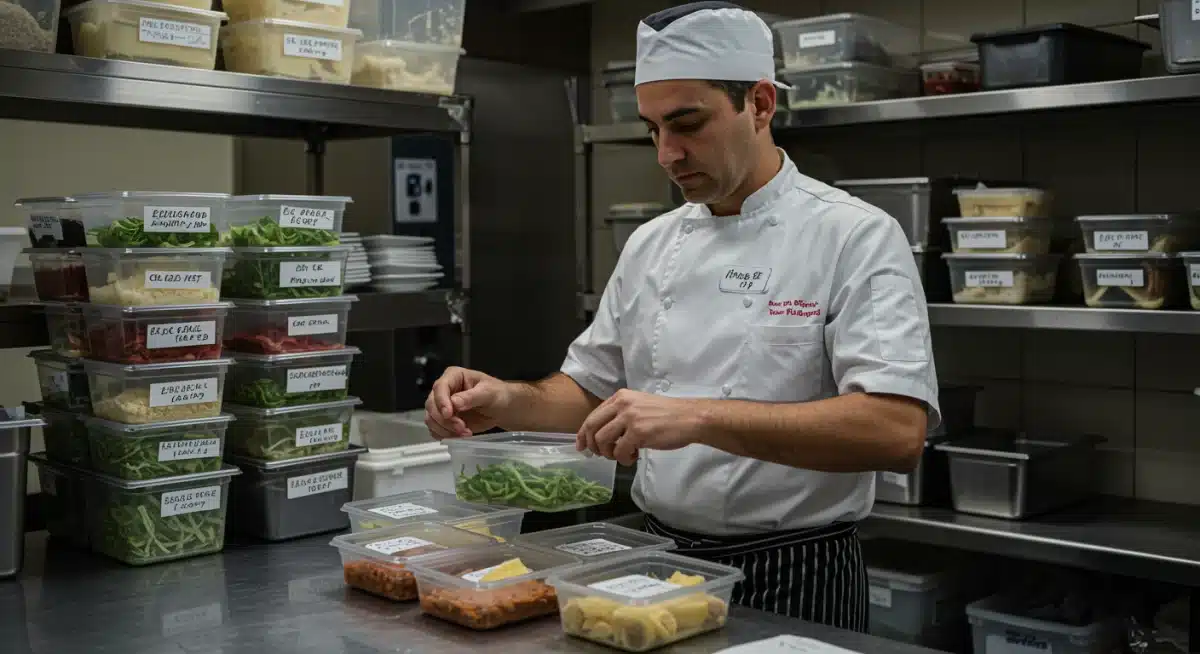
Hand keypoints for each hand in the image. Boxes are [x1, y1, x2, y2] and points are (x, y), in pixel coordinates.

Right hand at [425, 367, 512, 438]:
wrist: (502, 408)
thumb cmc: (497, 394)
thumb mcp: (488, 393)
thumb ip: (472, 397)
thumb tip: (455, 403)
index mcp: (453, 376)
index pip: (440, 387)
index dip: (441, 401)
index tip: (448, 414)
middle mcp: (444, 390)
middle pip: (432, 405)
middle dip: (444, 420)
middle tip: (461, 427)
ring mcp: (443, 406)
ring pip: (431, 419)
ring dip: (445, 429)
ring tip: (465, 433)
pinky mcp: (445, 421)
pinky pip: (436, 430)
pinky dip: (446, 435)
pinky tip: (461, 436)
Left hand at [576, 389, 706, 465]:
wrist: (689, 418)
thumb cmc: (667, 415)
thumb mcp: (639, 406)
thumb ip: (620, 415)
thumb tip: (602, 435)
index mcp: (620, 397)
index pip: (593, 416)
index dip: (583, 434)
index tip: (581, 446)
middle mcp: (622, 404)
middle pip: (592, 428)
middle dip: (593, 446)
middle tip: (602, 455)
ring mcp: (630, 418)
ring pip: (602, 441)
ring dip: (609, 454)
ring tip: (622, 455)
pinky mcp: (638, 432)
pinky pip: (619, 451)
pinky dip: (623, 459)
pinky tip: (634, 457)